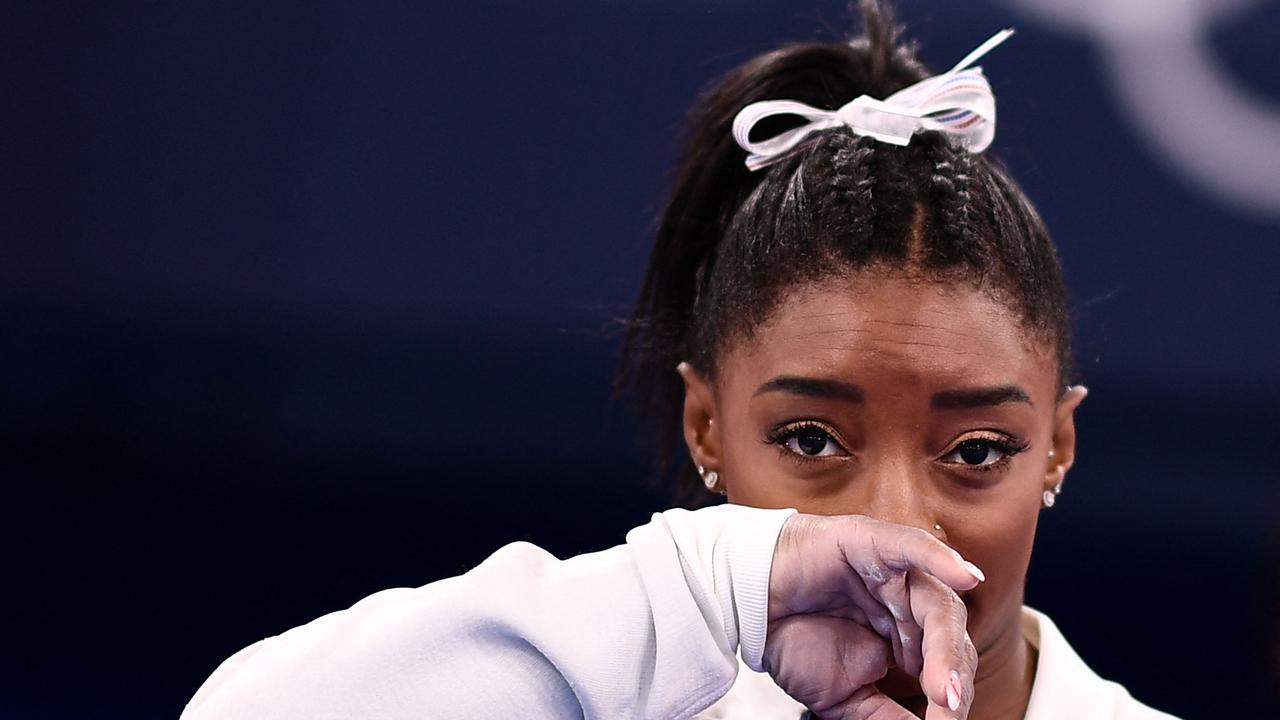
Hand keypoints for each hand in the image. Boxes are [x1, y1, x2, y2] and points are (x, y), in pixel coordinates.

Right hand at [764, 514, 982, 719]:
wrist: (745, 609)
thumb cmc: (791, 640)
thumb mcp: (843, 698)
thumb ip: (884, 716)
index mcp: (906, 637)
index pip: (947, 666)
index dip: (949, 699)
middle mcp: (906, 603)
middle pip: (950, 637)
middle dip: (950, 678)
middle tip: (945, 709)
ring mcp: (893, 572)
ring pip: (937, 603)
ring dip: (945, 646)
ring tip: (942, 686)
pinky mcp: (871, 543)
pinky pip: (913, 547)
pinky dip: (940, 558)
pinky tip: (965, 577)